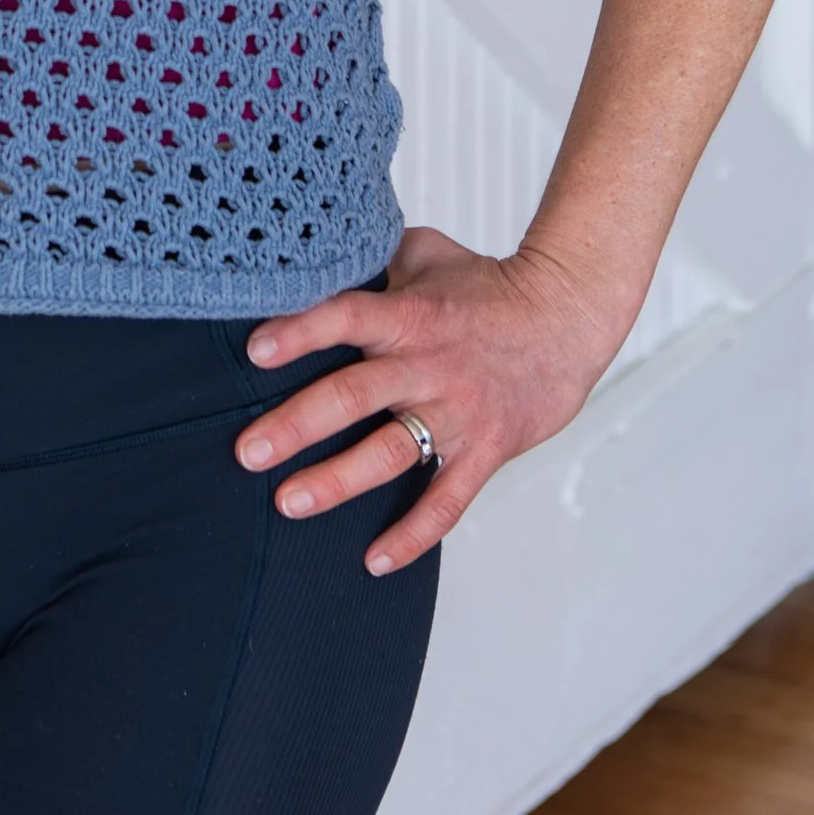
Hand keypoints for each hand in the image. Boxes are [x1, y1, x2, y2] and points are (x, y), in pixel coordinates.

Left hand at [232, 226, 625, 574]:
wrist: (567, 318)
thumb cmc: (487, 284)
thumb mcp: (428, 254)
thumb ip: (374, 261)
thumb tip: (315, 256)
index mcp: (410, 315)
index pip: (348, 316)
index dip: (301, 331)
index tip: (255, 350)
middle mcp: (428, 366)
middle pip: (355, 395)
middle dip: (297, 426)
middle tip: (247, 452)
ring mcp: (457, 413)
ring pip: (390, 453)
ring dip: (337, 482)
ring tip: (288, 503)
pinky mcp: (485, 450)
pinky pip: (447, 501)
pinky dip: (413, 536)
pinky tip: (374, 561)